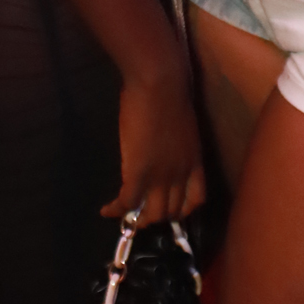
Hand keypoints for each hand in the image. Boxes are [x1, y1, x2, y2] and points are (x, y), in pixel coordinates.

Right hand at [105, 64, 205, 227]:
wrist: (161, 84)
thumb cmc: (170, 94)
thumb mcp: (183, 126)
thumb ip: (177, 143)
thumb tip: (163, 146)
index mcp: (194, 161)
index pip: (196, 200)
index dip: (183, 210)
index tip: (171, 210)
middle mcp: (181, 174)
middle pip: (172, 211)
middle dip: (157, 217)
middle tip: (142, 215)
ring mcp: (160, 175)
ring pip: (152, 213)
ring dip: (138, 219)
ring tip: (126, 217)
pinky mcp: (138, 172)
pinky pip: (128, 201)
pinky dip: (116, 210)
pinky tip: (107, 210)